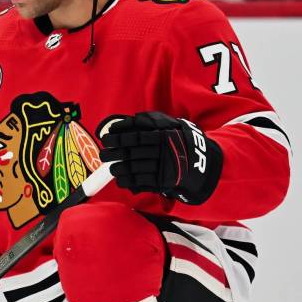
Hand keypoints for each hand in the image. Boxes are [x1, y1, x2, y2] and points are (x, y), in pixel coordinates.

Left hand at [98, 112, 222, 204]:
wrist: (199, 162)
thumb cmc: (178, 140)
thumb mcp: (170, 125)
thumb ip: (150, 121)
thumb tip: (129, 120)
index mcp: (163, 135)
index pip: (135, 136)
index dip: (118, 138)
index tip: (106, 138)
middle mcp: (163, 151)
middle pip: (132, 153)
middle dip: (114, 154)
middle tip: (103, 154)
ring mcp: (163, 167)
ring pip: (135, 168)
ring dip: (119, 169)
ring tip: (111, 168)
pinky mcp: (163, 181)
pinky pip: (141, 182)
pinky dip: (128, 181)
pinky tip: (120, 179)